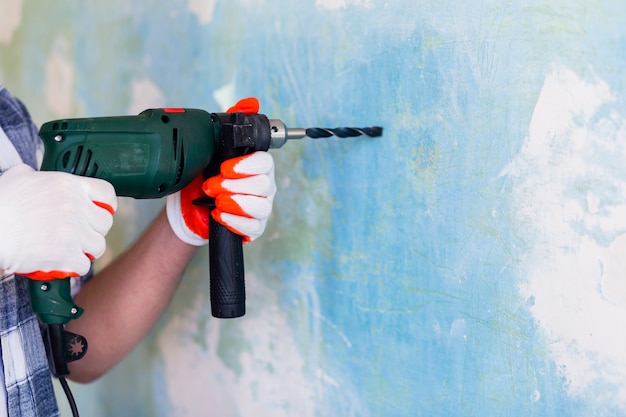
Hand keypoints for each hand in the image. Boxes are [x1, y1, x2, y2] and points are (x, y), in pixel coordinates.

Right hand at [0, 164, 116, 278]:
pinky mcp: (66, 255)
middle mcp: (76, 208)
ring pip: (97, 246)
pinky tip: (61, 263)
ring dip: (86, 250)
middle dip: (94, 230)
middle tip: (80, 234)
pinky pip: (83, 266)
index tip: (100, 211)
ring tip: (70, 249)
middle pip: (105, 223)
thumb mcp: (19, 177)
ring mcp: (74, 233)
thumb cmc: (1, 204)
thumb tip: (35, 176)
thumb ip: (36, 176)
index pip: (107, 193)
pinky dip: (73, 267)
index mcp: (69, 186)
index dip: (106, 204)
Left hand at [166, 98, 275, 244]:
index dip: (246, 165)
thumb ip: (231, 124)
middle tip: (212, 185)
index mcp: (258, 166)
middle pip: (263, 185)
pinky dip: (235, 221)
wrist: (192, 205)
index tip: (224, 167)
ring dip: (235, 203)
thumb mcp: (212, 147)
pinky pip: (253, 227)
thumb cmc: (207, 174)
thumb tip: (251, 104)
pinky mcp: (254, 227)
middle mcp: (264, 186)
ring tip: (216, 201)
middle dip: (234, 185)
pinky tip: (219, 215)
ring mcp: (261, 207)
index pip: (265, 162)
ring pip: (261, 207)